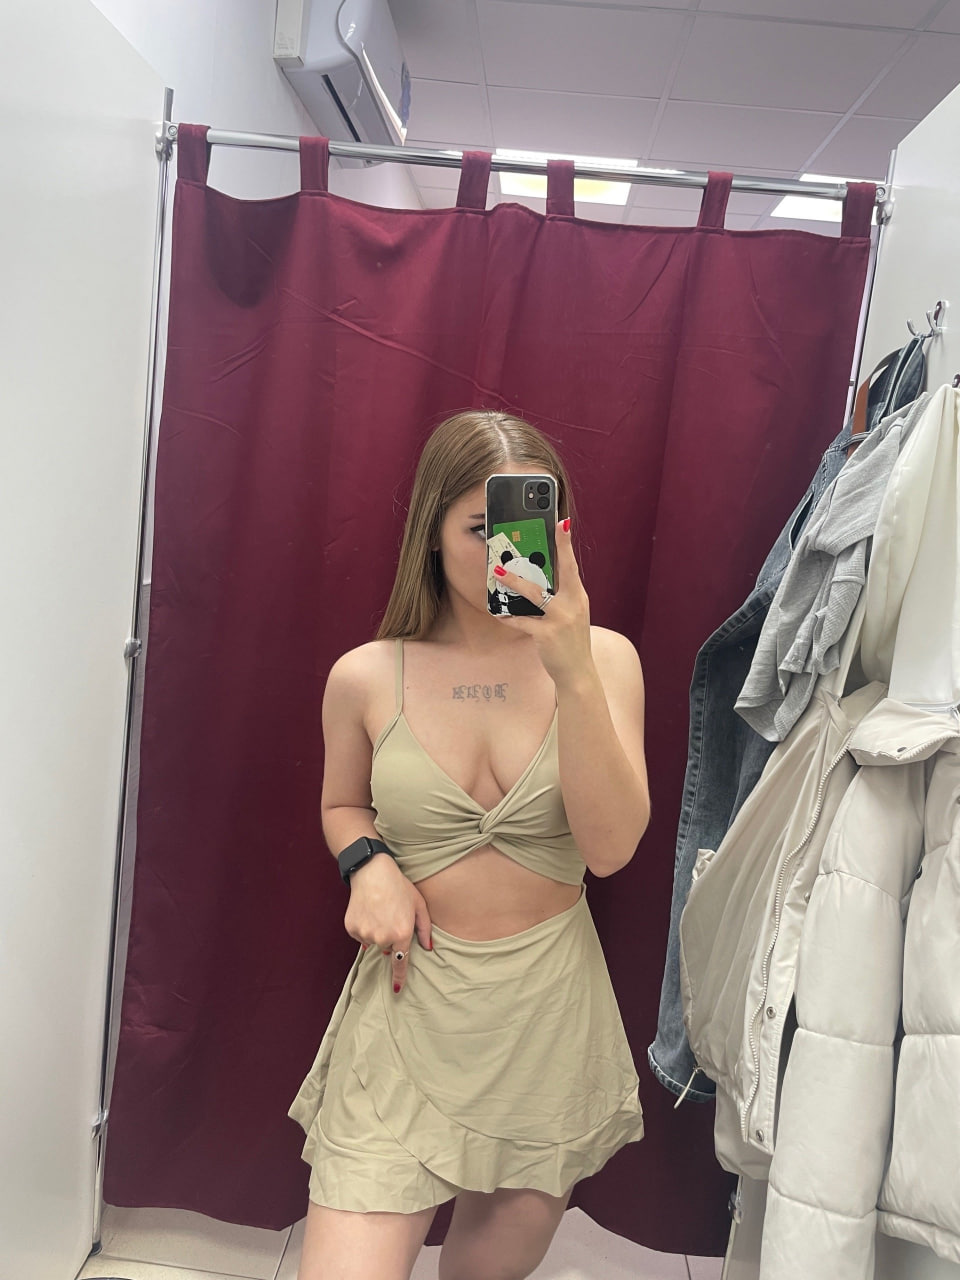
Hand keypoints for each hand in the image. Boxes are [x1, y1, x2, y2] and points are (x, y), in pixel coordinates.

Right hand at [344, 853, 432, 994]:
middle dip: (391, 937)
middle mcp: (383, 938)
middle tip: (391, 915)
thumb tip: (428, 948)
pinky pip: (360, 935)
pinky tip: (368, 911)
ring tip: (379, 910)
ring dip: (376, 932)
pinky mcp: (352, 928)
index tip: (397, 990)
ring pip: (373, 942)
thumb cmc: (399, 886)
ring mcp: (366, 934)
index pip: (401, 962)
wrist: (372, 872)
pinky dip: (364, 927)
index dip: (398, 977)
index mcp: (402, 934)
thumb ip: (424, 929)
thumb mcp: (418, 905)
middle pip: (388, 948)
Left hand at [493, 519, 591, 687]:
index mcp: (578, 597)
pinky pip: (523, 621)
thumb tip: (535, 580)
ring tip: (497, 573)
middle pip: (562, 571)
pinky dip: (508, 617)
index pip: (572, 565)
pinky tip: (497, 612)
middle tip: (539, 530)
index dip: (566, 543)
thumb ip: (559, 598)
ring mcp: (561, 619)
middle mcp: (574, 604)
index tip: (563, 522)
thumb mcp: (571, 616)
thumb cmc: (571, 642)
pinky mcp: (547, 634)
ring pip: (535, 594)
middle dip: (553, 549)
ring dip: (514, 582)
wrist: (578, 673)